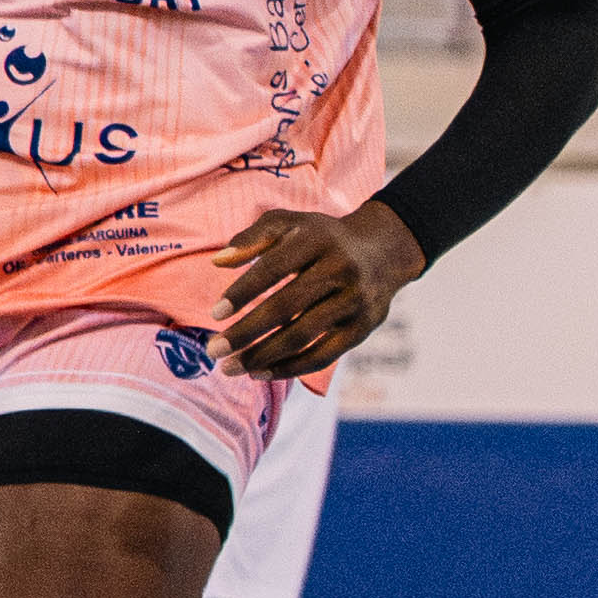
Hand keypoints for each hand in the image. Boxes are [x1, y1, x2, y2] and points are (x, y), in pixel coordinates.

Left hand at [216, 201, 424, 377]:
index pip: (273, 268)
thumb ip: (253, 237)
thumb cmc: (322, 238)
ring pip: (303, 335)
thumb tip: (219, 263)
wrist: (384, 251)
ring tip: (230, 368)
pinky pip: (325, 354)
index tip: (214, 314)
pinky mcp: (364, 327)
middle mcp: (342, 269)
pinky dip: (291, 367)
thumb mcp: (290, 223)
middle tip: (214, 351)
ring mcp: (356, 300)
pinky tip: (262, 373)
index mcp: (318, 239)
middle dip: (245, 333)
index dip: (243, 292)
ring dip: (262, 356)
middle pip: (286, 306)